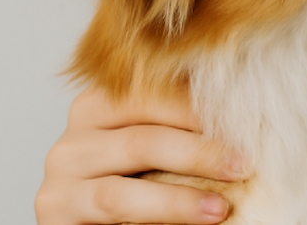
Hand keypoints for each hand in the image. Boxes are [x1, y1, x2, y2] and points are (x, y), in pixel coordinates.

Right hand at [35, 88, 247, 224]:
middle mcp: (76, 134)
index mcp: (103, 105)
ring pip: (125, 179)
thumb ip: (184, 131)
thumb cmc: (141, 187)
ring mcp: (60, 173)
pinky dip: (161, 212)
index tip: (251, 118)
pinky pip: (114, 206)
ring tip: (221, 207)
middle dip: (200, 150)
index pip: (156, 95)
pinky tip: (197, 217)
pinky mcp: (55, 210)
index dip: (204, 108)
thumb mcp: (161, 154)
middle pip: (144, 135)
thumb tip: (250, 115)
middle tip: (245, 164)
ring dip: (180, 196)